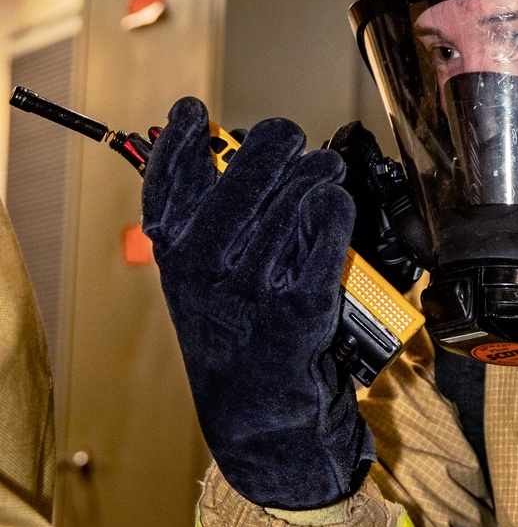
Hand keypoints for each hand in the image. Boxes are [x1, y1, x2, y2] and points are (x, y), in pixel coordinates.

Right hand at [142, 97, 373, 508]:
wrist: (258, 415)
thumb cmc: (233, 336)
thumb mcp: (197, 281)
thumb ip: (199, 221)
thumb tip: (219, 152)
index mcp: (174, 251)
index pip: (169, 173)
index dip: (183, 135)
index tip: (194, 112)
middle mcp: (207, 260)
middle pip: (252, 163)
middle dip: (280, 140)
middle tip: (293, 140)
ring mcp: (254, 279)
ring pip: (302, 188)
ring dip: (320, 173)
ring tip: (325, 175)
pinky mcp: (301, 298)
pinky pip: (330, 222)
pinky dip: (338, 207)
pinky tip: (336, 205)